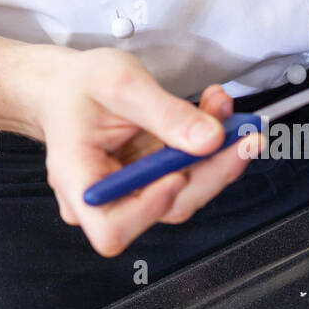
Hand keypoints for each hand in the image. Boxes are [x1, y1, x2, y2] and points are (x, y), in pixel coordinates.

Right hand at [21, 47, 258, 256]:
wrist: (69, 87)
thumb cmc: (78, 87)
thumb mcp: (120, 84)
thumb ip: (165, 113)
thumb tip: (211, 139)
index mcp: (77, 180)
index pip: (112, 225)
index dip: (151, 207)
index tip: (179, 172)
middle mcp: (105, 198)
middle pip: (166, 207)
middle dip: (209, 170)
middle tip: (239, 135)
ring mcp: (131, 195)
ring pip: (186, 192)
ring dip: (216, 154)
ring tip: (224, 112)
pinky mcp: (152, 185)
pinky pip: (189, 175)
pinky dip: (208, 147)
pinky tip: (215, 116)